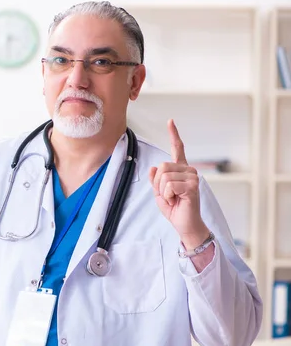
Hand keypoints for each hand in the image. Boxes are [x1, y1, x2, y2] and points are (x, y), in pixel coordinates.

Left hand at [149, 119, 209, 247]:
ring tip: (173, 198)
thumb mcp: (159, 193)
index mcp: (180, 170)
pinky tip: (176, 200)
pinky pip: (169, 185)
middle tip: (167, 195)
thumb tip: (153, 167)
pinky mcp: (193, 185)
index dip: (174, 135)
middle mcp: (188, 170)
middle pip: (162, 166)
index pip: (178, 149)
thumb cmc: (174, 209)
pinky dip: (168, 195)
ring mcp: (192, 177)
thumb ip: (155, 180)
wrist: (184, 224)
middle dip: (158, 183)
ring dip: (163, 190)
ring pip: (164, 176)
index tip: (170, 121)